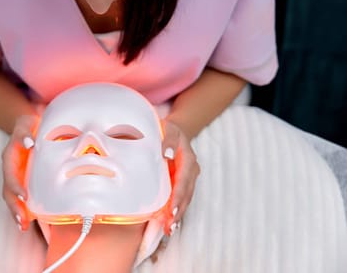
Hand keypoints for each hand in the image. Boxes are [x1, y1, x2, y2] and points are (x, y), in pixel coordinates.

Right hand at [1, 114, 38, 231]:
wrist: (29, 125)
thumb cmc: (29, 124)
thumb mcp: (26, 123)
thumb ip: (24, 132)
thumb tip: (29, 143)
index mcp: (10, 156)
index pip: (9, 174)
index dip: (15, 186)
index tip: (24, 197)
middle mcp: (10, 168)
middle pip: (8, 191)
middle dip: (13, 207)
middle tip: (22, 222)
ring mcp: (15, 175)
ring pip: (11, 197)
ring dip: (16, 212)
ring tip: (22, 227)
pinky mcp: (22, 180)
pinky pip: (19, 197)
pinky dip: (23, 210)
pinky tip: (28, 222)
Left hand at [161, 119, 199, 235]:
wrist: (174, 130)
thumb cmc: (168, 129)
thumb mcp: (168, 129)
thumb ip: (168, 141)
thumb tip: (167, 156)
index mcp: (188, 159)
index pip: (183, 181)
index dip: (177, 197)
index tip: (171, 210)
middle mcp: (191, 171)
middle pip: (186, 194)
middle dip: (178, 211)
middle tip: (170, 227)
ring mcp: (188, 178)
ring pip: (185, 199)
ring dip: (178, 214)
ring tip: (169, 230)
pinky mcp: (183, 182)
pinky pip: (181, 198)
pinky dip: (176, 210)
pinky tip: (170, 223)